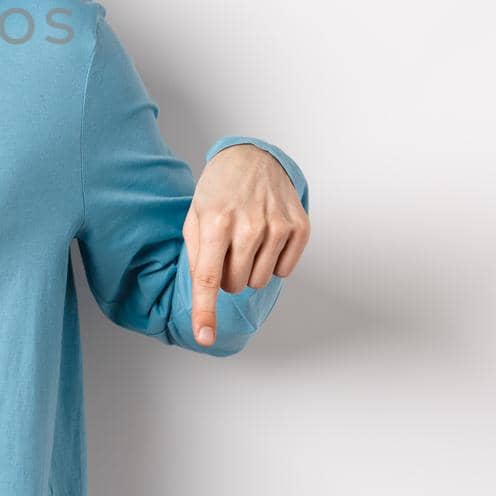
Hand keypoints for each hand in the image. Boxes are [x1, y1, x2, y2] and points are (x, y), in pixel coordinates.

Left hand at [183, 144, 309, 346]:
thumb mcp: (194, 216)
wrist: (252, 158)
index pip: (207, 278)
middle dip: (226, 276)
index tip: (205, 338)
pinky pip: (284, 271)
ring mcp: (277, 225)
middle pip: (234, 285)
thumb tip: (203, 293)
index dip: (205, 312)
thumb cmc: (218, 191)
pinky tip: (266, 239)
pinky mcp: (300, 226)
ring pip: (259, 281)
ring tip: (245, 242)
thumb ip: (195, 255)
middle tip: (225, 250)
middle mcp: (248, 225)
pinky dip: (272, 263)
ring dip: (249, 270)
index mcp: (215, 222)